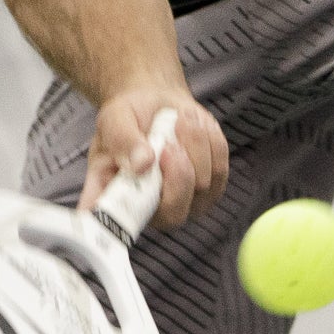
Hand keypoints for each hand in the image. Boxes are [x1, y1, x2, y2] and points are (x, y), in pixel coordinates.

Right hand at [83, 87, 227, 227]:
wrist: (156, 106)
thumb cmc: (129, 118)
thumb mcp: (114, 119)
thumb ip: (121, 140)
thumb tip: (141, 165)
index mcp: (118, 201)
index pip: (117, 227)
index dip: (126, 218)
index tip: (135, 183)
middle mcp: (151, 212)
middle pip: (174, 213)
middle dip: (177, 172)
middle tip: (168, 143)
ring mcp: (185, 204)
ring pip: (203, 184)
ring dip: (193, 144)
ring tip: (177, 121)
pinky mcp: (211, 188)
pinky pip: (219, 167)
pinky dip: (209, 140)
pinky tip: (193, 127)